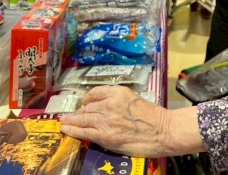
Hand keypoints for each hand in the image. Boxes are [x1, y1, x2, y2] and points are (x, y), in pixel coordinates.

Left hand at [60, 85, 203, 156]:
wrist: (163, 131)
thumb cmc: (154, 118)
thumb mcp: (135, 100)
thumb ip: (119, 102)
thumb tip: (103, 109)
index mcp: (119, 92)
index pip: (95, 92)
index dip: (87, 99)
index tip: (84, 103)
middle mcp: (110, 103)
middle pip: (88, 107)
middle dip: (78, 112)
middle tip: (70, 115)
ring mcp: (106, 119)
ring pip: (83, 118)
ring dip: (71, 120)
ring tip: (63, 122)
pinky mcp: (105, 135)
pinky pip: (84, 132)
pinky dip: (73, 130)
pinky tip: (66, 129)